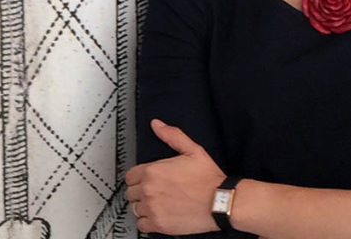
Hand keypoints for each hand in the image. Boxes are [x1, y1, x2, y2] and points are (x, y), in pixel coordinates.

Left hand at [124, 119, 224, 234]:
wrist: (220, 202)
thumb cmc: (208, 179)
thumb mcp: (192, 150)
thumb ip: (172, 136)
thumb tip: (158, 125)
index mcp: (153, 171)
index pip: (130, 176)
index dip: (138, 178)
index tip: (147, 180)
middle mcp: (149, 190)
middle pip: (130, 192)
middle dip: (140, 192)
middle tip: (153, 192)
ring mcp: (153, 208)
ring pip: (135, 208)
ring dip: (143, 206)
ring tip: (157, 204)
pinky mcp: (159, 224)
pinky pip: (141, 224)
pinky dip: (147, 222)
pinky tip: (157, 216)